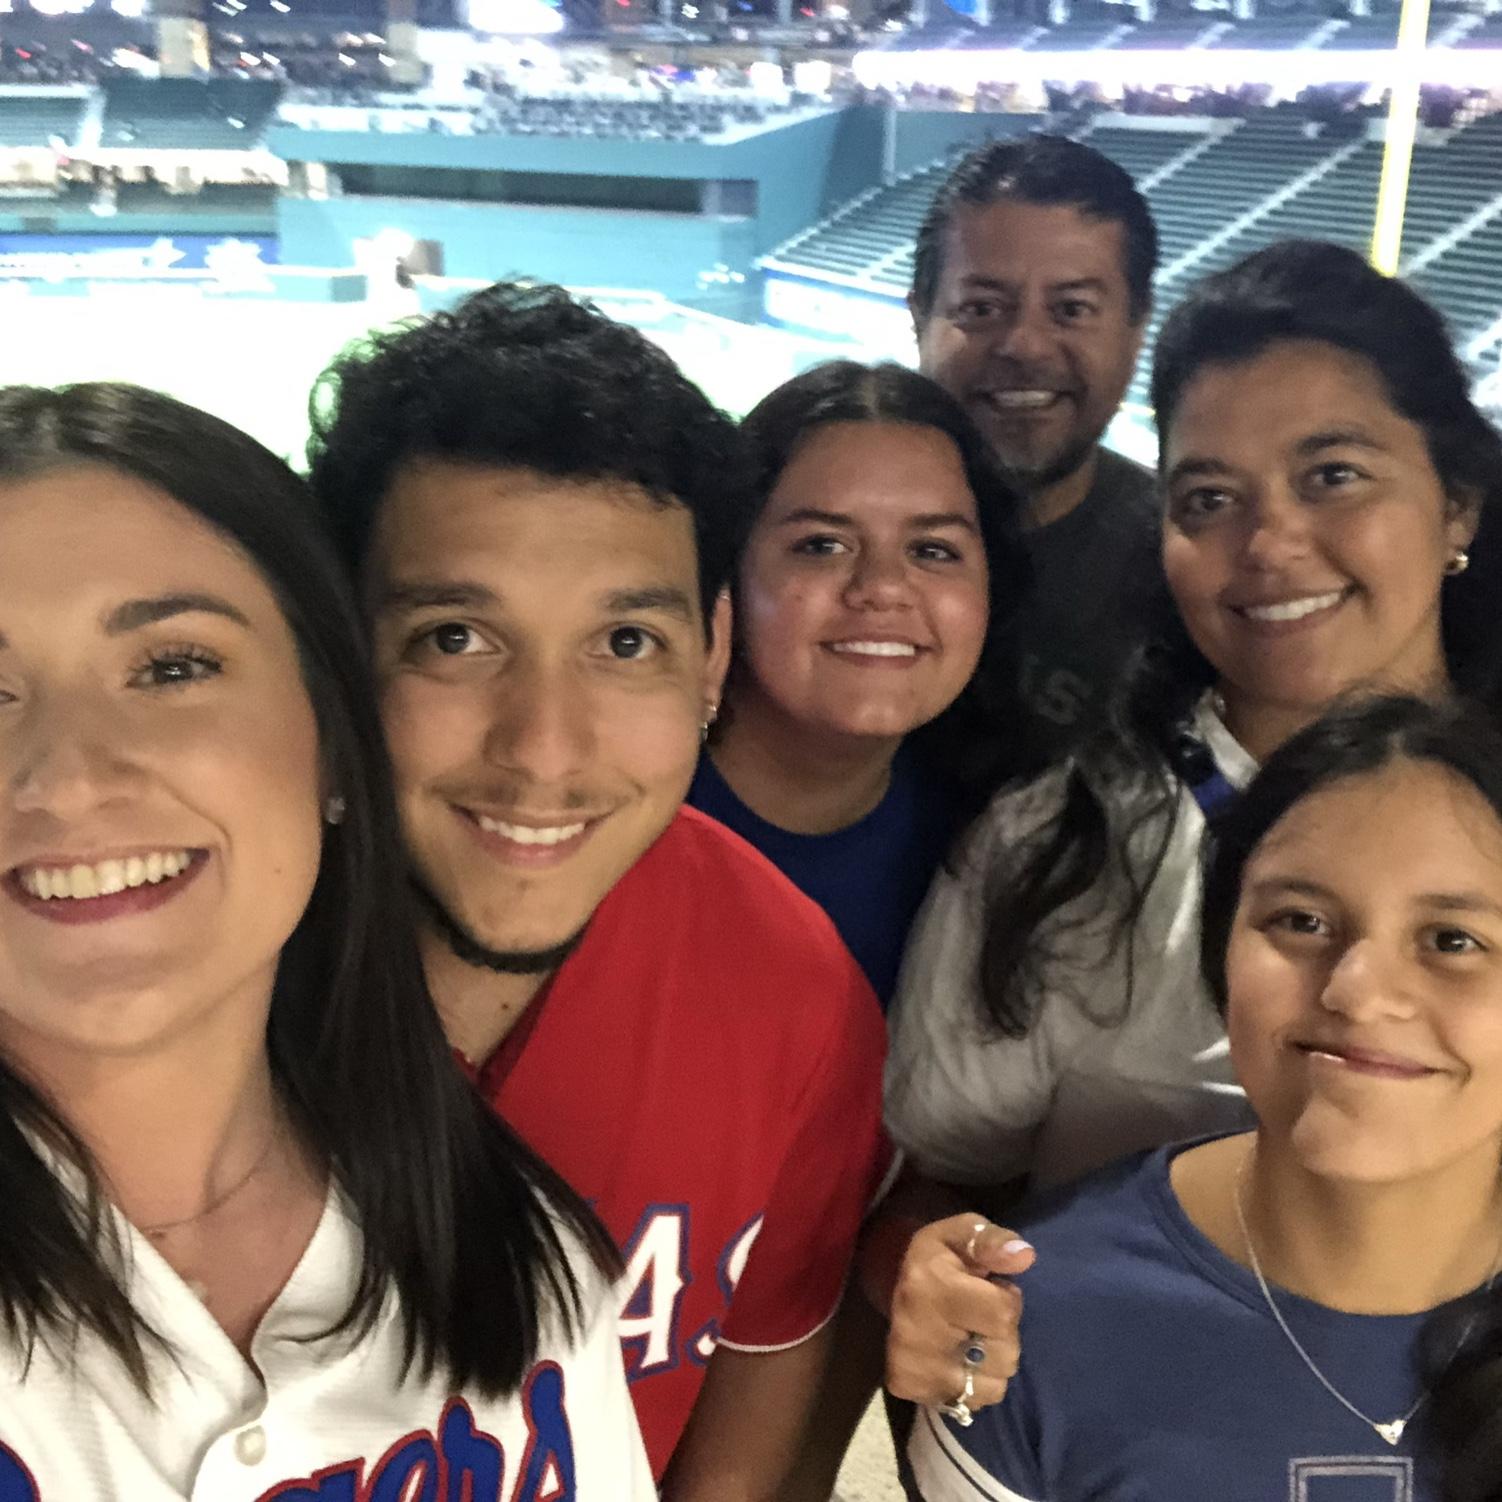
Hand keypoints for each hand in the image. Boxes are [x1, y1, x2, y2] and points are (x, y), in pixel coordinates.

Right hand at [884, 1214, 1034, 1414]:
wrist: (897, 1284)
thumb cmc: (942, 1258)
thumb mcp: (965, 1234)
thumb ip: (994, 1241)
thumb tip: (1024, 1255)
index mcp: (928, 1283)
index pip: (1002, 1315)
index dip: (1007, 1300)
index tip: (992, 1288)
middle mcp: (914, 1329)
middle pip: (1003, 1355)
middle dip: (1003, 1335)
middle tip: (979, 1316)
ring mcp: (910, 1364)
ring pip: (993, 1386)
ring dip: (992, 1364)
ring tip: (970, 1340)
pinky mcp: (907, 1387)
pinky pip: (973, 1402)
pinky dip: (975, 1386)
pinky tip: (958, 1360)